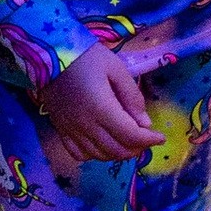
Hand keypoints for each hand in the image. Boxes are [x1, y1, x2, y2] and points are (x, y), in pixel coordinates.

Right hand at [36, 43, 152, 182]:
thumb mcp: (116, 69)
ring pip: (99, 155)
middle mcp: (86, 125)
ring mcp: (71, 130)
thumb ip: (132, 97)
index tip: (160, 137)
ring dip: (118, 153)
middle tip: (145, 139)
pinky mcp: (61, 130)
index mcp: (102, 108)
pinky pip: (78, 154)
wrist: (50, 54)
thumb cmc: (87, 57)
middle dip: (136, 148)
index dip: (149, 140)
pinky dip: (94, 155)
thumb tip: (144, 124)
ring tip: (127, 141)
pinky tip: (102, 144)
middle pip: (117, 150)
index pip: (130, 136)